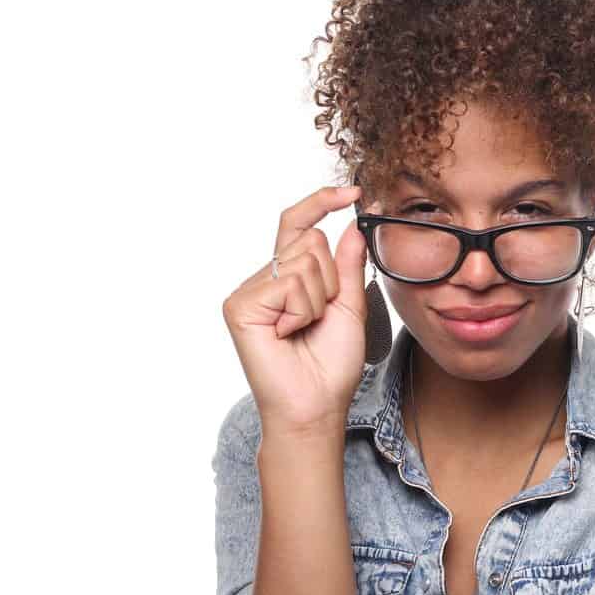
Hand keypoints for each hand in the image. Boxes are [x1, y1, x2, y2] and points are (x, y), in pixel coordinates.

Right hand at [222, 185, 379, 438]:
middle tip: (321, 316)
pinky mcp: (239, 305)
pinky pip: (288, 285)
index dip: (322, 201)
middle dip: (331, 280)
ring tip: (304, 329)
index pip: (300, 224)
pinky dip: (301, 312)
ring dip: (318, 299)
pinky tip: (288, 335)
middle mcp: (265, 278)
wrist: (316, 403)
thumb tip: (354, 221)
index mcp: (289, 276)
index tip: (353, 191)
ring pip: (303, 261)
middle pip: (310, 241)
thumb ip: (349, 263)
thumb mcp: (349, 305)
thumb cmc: (331, 362)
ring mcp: (249, 290)